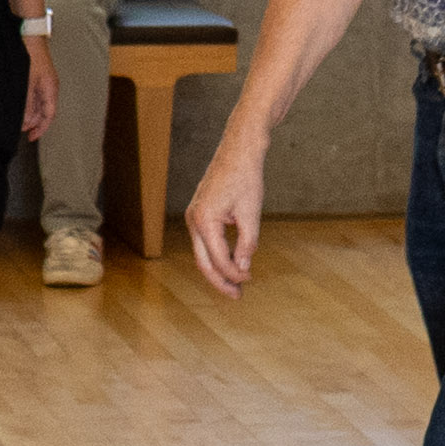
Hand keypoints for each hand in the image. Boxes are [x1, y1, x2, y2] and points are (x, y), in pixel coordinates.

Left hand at [20, 45, 52, 142]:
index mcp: (51, 89)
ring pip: (39, 104)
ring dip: (30, 114)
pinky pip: (35, 96)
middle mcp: (49, 87)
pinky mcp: (37, 77)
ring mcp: (44, 81)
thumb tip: (28, 120)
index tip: (31, 137)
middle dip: (34, 123)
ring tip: (19, 120)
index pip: (49, 115)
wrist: (30, 35)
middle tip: (22, 131)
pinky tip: (20, 106)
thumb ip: (28, 103)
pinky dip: (28, 104)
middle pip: (45, 111)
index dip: (41, 128)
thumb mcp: (27, 83)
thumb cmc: (30, 55)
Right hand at [186, 133, 269, 298]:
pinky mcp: (199, 212)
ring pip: (203, 253)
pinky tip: (232, 262)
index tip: (249, 280)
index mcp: (204, 220)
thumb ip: (247, 243)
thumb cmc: (246, 177)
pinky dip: (218, 254)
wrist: (239, 149)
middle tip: (236, 296)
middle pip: (203, 262)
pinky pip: (206, 241)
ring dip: (219, 269)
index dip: (234, 274)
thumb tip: (243, 267)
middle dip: (220, 281)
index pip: (218, 259)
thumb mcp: (251, 213)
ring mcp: (194, 216)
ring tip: (236, 284)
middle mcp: (193, 219)